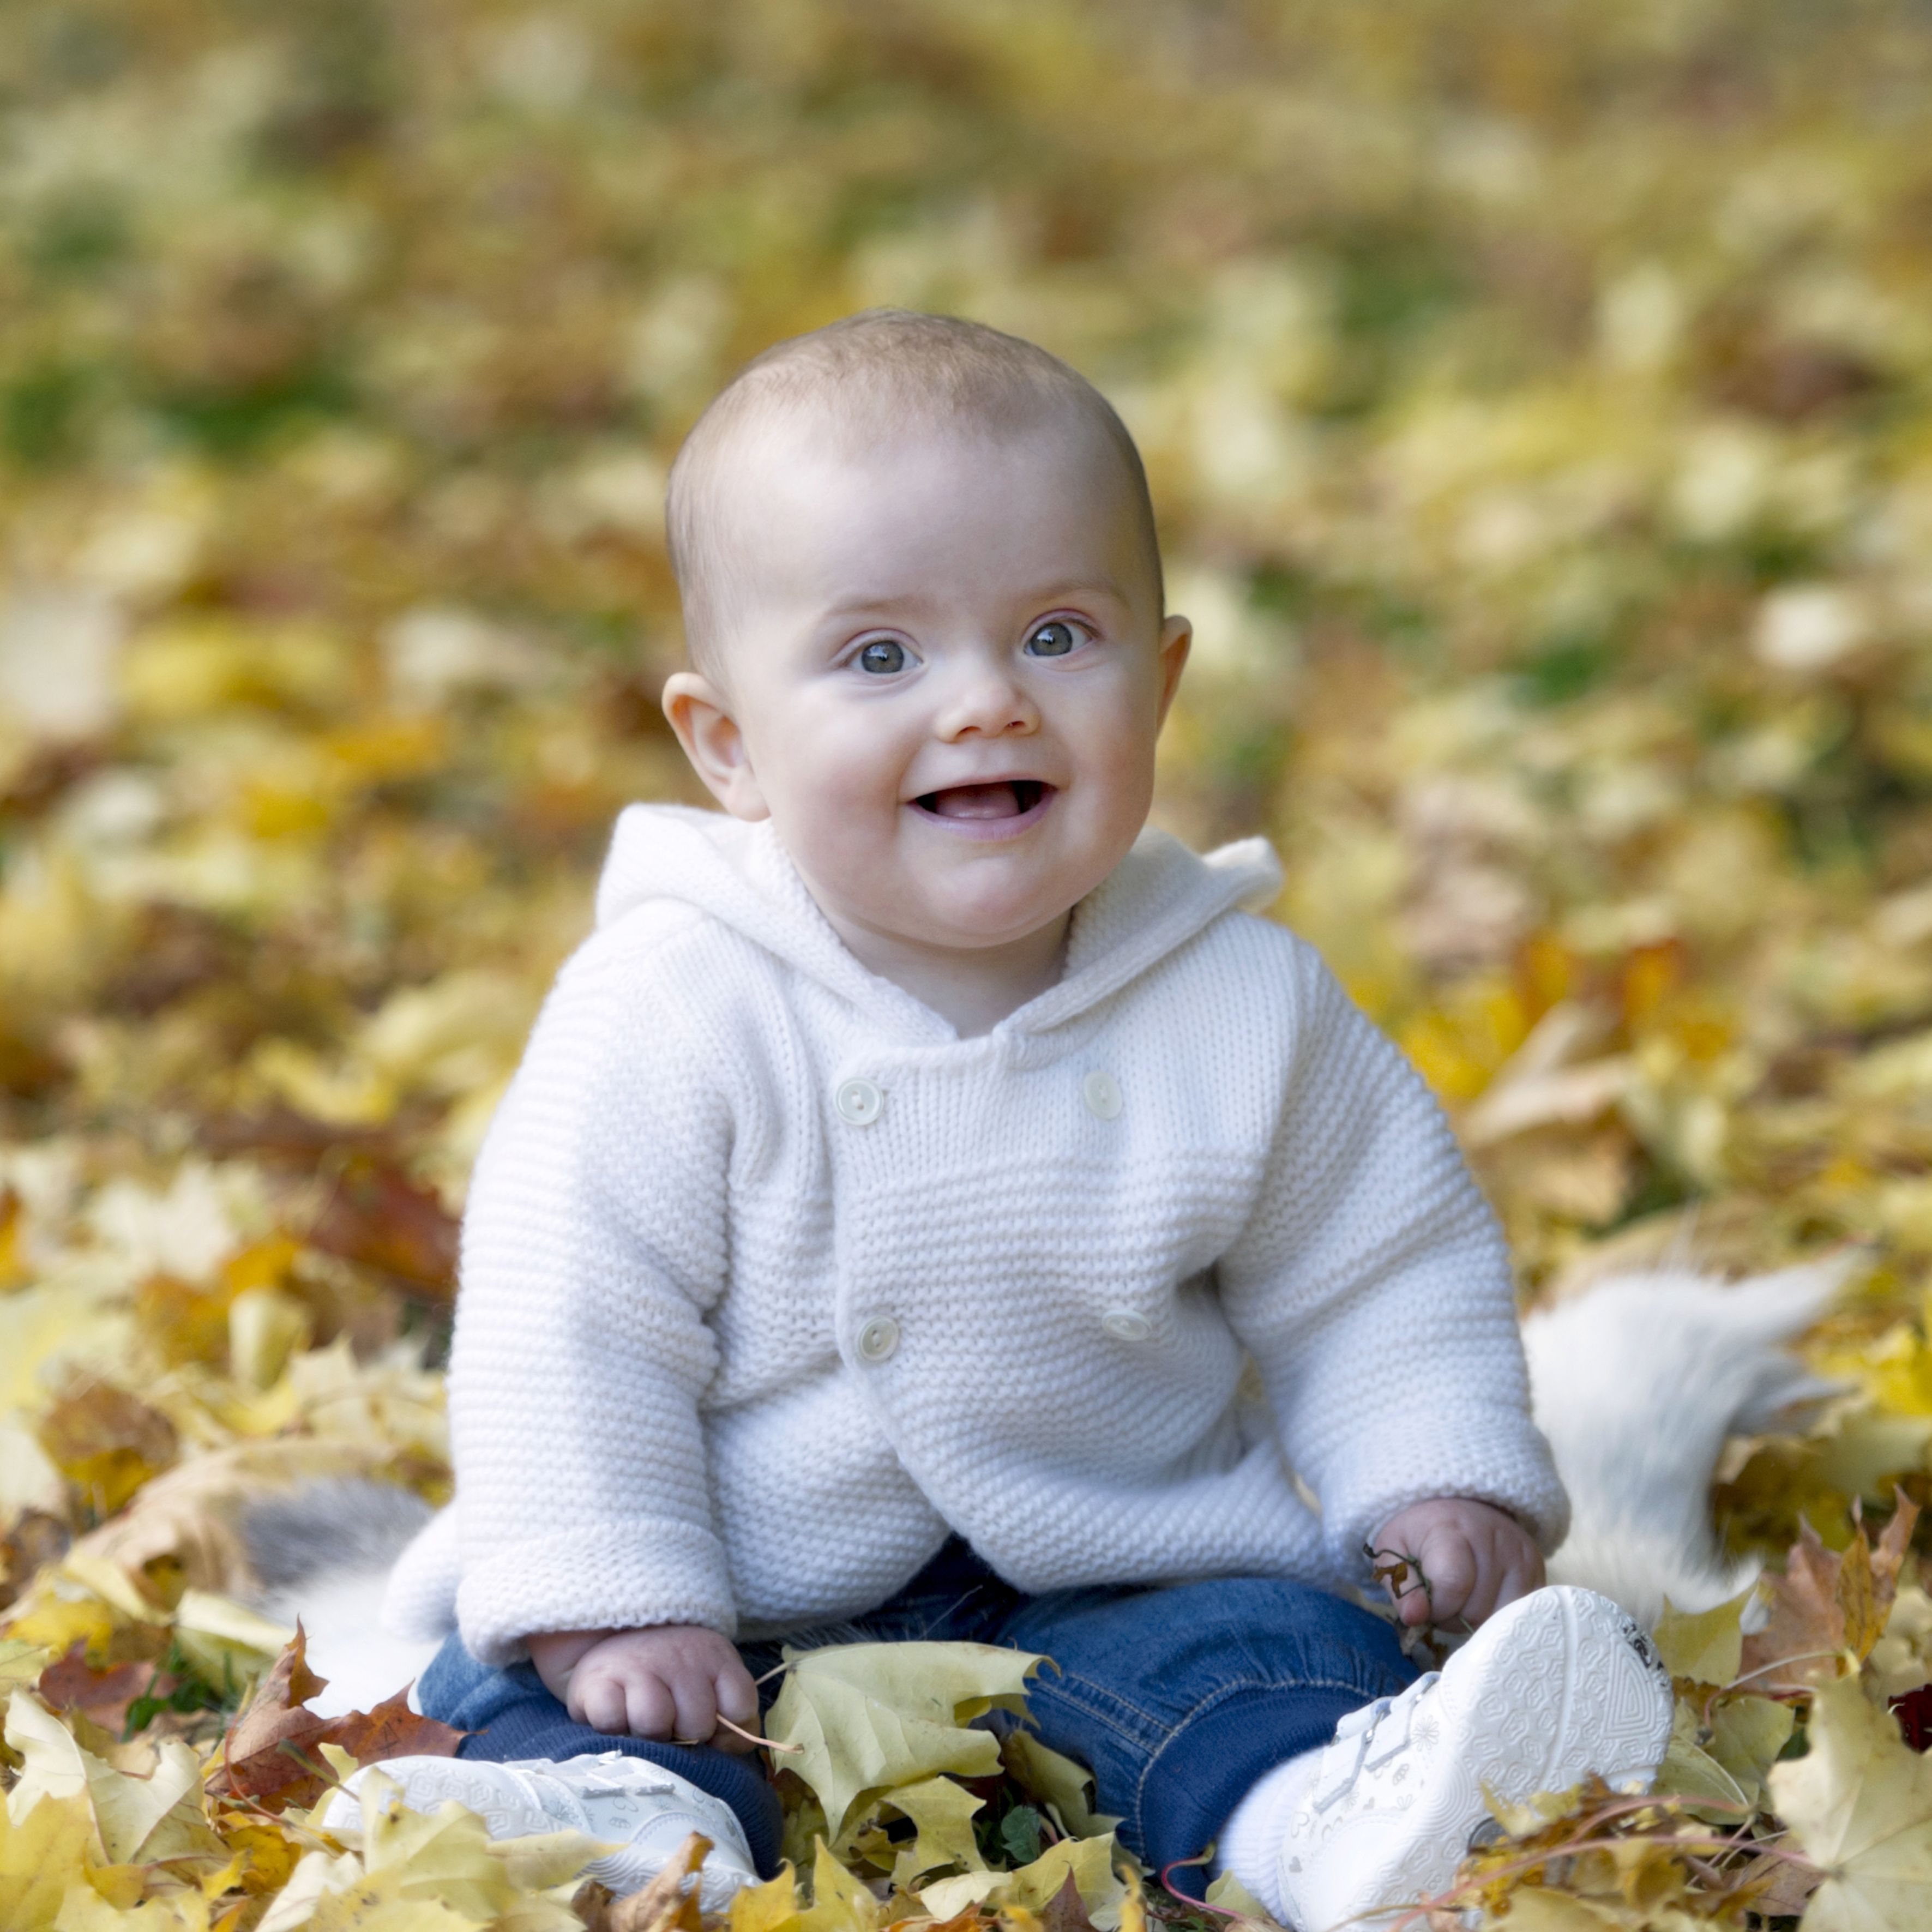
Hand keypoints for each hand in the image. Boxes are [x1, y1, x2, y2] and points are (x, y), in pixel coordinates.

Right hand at [527, 1624, 761, 1752]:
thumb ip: (733, 1718)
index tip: (711, 1728)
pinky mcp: (598, 1680)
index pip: (740, 1707)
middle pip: (698, 1724)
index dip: (727, 1730)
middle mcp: (680, 1658)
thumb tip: (724, 1752)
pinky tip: (617, 1715)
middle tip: (672, 1724)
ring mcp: (638, 1666)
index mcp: (716, 1658)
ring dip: (650, 1734)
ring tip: (644, 1723)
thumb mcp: (713, 1682)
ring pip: (655, 1724)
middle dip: (686, 1735)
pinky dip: (612, 1727)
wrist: (618, 1633)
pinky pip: (611, 1721)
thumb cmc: (673, 1672)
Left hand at [1370, 1498, 1543, 1630]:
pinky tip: (1484, 1599)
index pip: (1453, 1583)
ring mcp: (1521, 1554)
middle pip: (1476, 1609)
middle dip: (1453, 1616)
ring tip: (1463, 1599)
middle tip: (1444, 1600)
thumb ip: (1401, 1585)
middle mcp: (1494, 1538)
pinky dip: (1498, 1617)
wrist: (1461, 1507)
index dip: (1437, 1607)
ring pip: (1500, 1618)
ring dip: (1477, 1620)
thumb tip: (1415, 1618)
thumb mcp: (1394, 1549)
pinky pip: (1520, 1615)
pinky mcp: (1539, 1570)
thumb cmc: (1422, 1533)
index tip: (1426, 1604)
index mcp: (1452, 1528)